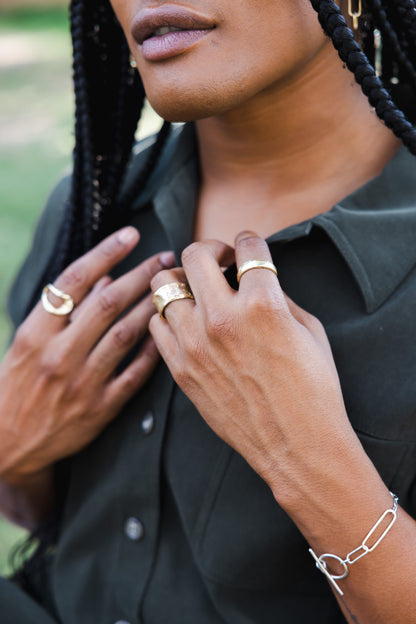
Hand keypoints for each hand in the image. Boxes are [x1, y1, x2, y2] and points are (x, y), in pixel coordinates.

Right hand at [0, 227, 174, 484]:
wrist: (8, 442)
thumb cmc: (17, 384)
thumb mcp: (27, 342)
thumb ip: (62, 310)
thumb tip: (103, 277)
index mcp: (35, 332)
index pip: (74, 280)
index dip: (105, 253)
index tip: (131, 235)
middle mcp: (57, 354)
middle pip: (107, 303)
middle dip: (140, 275)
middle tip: (165, 256)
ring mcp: (80, 382)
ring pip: (125, 334)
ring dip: (152, 306)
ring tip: (172, 286)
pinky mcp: (99, 409)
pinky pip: (134, 374)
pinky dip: (153, 350)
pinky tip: (170, 329)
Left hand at [149, 231, 360, 506]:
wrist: (298, 447)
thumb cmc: (314, 391)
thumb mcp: (309, 331)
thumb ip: (278, 296)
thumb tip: (254, 279)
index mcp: (263, 303)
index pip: (247, 246)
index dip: (249, 241)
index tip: (247, 247)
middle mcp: (223, 318)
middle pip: (195, 255)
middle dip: (209, 249)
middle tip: (219, 260)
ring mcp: (196, 345)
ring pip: (164, 287)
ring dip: (183, 281)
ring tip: (196, 290)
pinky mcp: (181, 370)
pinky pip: (156, 325)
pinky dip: (168, 315)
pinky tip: (185, 320)